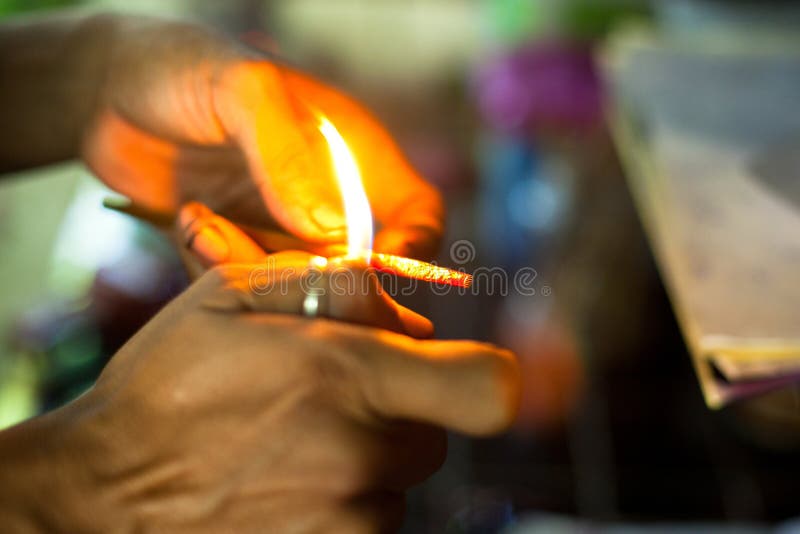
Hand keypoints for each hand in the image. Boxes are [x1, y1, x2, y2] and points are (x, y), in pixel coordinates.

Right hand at [0, 258, 518, 532]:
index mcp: (348, 375)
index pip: (485, 388)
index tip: (458, 371)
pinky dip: (341, 500)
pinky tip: (283, 483)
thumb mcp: (232, 294)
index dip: (486, 376)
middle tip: (326, 401)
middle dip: (394, 411)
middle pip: (433, 432)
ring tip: (288, 446)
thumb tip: (398, 302)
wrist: (104, 492)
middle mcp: (362, 456)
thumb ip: (331, 281)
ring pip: (398, 480)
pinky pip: (369, 520)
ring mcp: (349, 520)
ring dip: (362, 459)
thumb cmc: (166, 386)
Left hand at [83, 15, 443, 258]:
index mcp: (353, 154)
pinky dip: (214, 267)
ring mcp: (281, 228)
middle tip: (252, 250)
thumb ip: (291, 155)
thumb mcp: (245, 92)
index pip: (417, 213)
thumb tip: (337, 233)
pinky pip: (245, 286)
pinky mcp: (238, 248)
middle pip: (357, 269)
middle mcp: (326, 199)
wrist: (105, 87)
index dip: (410, 249)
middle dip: (310, 275)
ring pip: (295, 286)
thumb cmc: (184, 67)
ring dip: (248, 267)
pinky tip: (187, 219)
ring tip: (201, 220)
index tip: (365, 273)